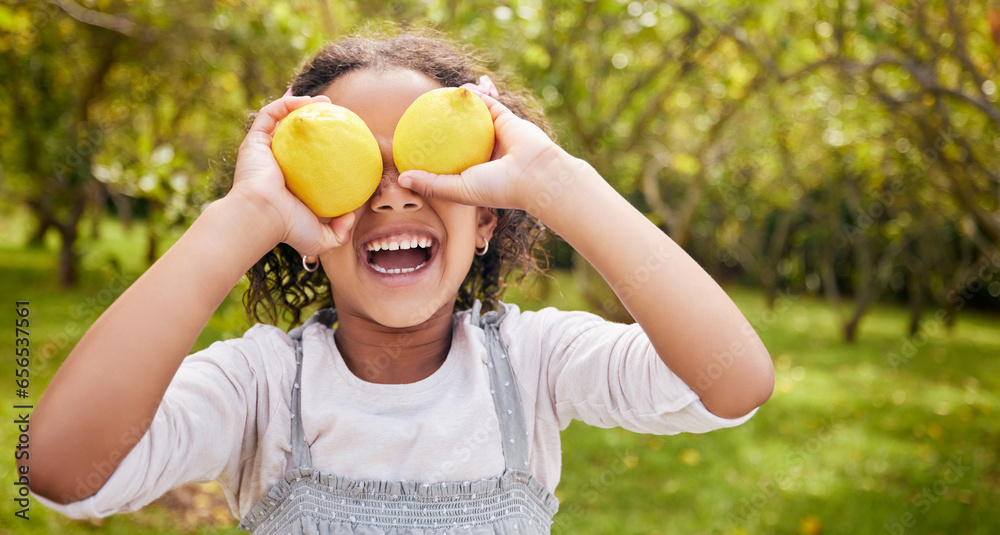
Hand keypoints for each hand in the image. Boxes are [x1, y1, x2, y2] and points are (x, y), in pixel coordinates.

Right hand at [230, 93, 355, 255]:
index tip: (347, 140)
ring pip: (282, 121)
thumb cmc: (288, 228)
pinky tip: (306, 101)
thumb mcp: (321, 237)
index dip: (327, 148)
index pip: (309, 161)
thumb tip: (350, 216)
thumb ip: (339, 231)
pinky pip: (269, 115)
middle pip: (296, 137)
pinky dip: (286, 104)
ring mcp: (264, 152)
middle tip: (338, 116)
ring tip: (326, 102)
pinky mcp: (254, 141)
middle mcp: (277, 165)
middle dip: (316, 121)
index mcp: (290, 183)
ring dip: (303, 106)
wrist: (261, 217)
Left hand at [397, 93, 572, 213]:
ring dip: (454, 106)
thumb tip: (400, 179)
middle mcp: (483, 153)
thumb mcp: (458, 189)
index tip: (410, 144)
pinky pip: (486, 102)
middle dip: (440, 126)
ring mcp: (494, 134)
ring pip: (470, 117)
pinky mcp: (505, 118)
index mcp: (473, 172)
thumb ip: (431, 184)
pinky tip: (454, 88)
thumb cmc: (497, 187)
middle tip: (418, 118)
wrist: (535, 174)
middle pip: (456, 136)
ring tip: (433, 97)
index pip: (447, 160)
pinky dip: (473, 94)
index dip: (429, 152)